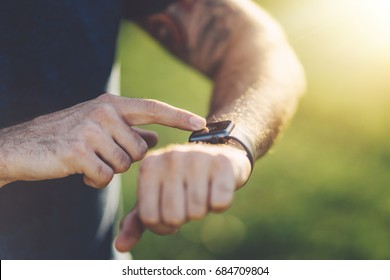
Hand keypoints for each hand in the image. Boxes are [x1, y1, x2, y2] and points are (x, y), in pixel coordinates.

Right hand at [0, 93, 205, 187]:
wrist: (23, 147)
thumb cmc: (66, 137)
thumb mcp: (99, 128)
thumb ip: (129, 131)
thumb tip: (156, 136)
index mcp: (110, 104)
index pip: (152, 108)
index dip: (178, 116)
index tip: (201, 123)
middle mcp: (103, 112)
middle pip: (140, 149)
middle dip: (125, 160)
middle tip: (100, 155)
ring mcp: (90, 130)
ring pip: (124, 165)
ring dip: (108, 170)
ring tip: (87, 161)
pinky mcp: (78, 151)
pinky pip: (105, 176)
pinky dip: (95, 180)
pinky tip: (79, 171)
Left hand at [115, 143, 250, 251]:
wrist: (217, 158)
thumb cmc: (182, 183)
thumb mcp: (156, 199)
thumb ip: (136, 222)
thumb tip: (120, 246)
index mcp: (149, 166)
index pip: (149, 218)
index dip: (162, 225)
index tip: (171, 212)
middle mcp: (171, 157)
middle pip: (173, 217)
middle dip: (183, 218)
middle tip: (188, 202)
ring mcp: (197, 157)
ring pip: (196, 212)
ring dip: (202, 210)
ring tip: (202, 192)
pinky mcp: (222, 162)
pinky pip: (219, 203)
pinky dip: (219, 204)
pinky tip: (216, 188)